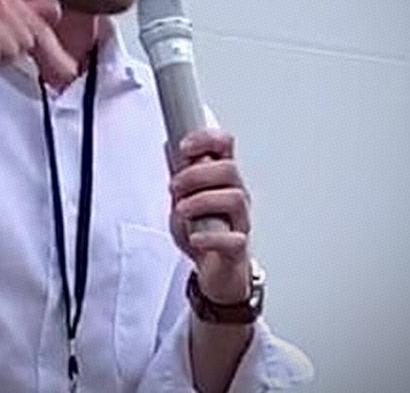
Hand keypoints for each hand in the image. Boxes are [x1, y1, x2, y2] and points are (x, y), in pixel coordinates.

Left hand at [168, 129, 252, 303]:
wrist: (214, 270)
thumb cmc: (203, 231)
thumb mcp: (184, 198)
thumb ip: (180, 174)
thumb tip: (169, 146)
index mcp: (223, 179)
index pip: (225, 145)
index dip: (207, 139)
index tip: (184, 147)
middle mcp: (236, 195)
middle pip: (229, 169)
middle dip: (196, 174)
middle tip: (175, 186)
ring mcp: (240, 221)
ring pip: (234, 199)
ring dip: (201, 201)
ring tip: (182, 211)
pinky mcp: (238, 248)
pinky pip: (233, 239)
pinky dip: (211, 238)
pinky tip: (195, 238)